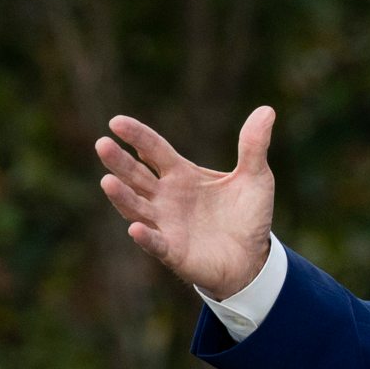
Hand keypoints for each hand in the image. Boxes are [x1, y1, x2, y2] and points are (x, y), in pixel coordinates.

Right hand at [96, 106, 276, 300]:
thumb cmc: (247, 215)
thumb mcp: (256, 177)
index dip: (136, 136)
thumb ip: (254, 146)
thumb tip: (267, 110)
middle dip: (119, 162)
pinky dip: (145, 237)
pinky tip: (136, 228)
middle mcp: (166, 197)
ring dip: (122, 196)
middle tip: (102, 144)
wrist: (253, 257)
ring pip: (137, 208)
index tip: (116, 122)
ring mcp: (166, 224)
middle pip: (136, 176)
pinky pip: (155, 243)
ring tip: (107, 181)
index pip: (154, 150)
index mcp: (181, 174)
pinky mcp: (173, 251)